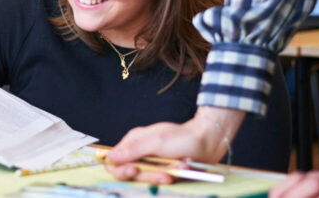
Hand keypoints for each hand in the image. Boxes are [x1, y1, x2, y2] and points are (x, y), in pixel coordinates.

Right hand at [104, 107, 243, 183]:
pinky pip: (161, 180)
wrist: (208, 142)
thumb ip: (133, 149)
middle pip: (131, 175)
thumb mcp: (156, 140)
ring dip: (165, 175)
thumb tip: (110, 157)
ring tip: (180, 166)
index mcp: (133, 142)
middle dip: (150, 176)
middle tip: (166, 174)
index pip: (113, 163)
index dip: (120, 170)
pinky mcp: (163, 172)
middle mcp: (139, 154)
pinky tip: (182, 167)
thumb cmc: (182, 137)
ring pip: (148, 180)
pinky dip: (173, 175)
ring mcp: (152, 164)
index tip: (133, 172)